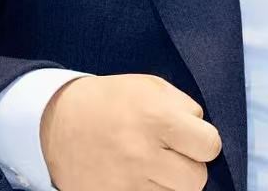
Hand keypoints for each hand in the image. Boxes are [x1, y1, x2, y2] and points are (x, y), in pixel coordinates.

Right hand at [40, 73, 220, 190]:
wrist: (57, 121)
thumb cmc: (109, 101)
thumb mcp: (149, 87)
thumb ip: (184, 107)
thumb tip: (203, 130)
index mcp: (156, 118)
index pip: (210, 145)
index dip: (204, 141)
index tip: (193, 138)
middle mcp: (142, 153)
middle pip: (196, 179)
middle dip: (189, 166)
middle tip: (172, 154)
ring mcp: (126, 182)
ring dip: (170, 183)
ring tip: (154, 165)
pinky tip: (139, 177)